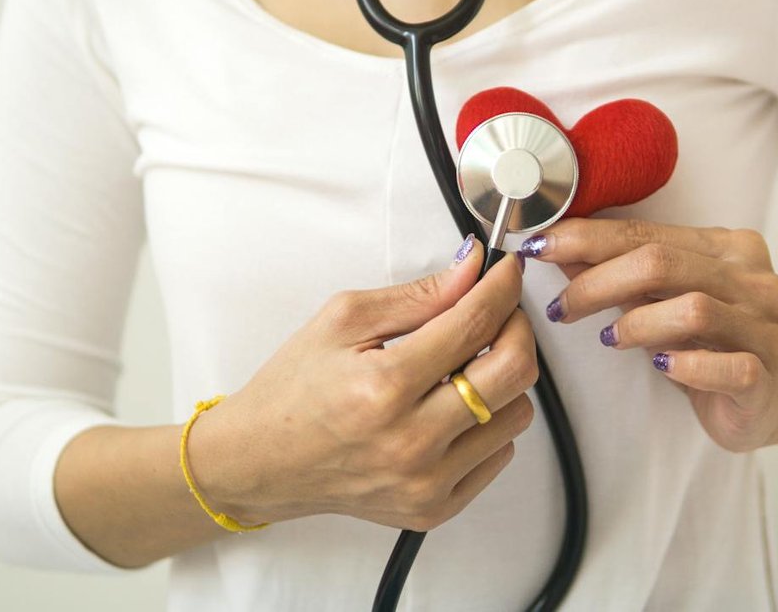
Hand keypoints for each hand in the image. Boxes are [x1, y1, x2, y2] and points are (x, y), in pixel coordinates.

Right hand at [185, 237, 537, 530]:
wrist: (260, 461)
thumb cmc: (294, 390)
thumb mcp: (343, 321)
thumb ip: (418, 295)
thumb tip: (472, 269)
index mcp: (385, 385)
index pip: (475, 323)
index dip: (501, 288)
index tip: (506, 272)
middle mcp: (411, 440)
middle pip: (514, 371)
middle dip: (517, 328)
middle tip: (498, 312)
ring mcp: (426, 481)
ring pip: (516, 414)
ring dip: (503, 379)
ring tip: (465, 365)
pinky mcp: (434, 507)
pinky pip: (500, 455)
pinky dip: (489, 423)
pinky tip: (452, 408)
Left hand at [520, 218, 777, 452]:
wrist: (775, 395)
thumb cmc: (713, 342)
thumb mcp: (664, 300)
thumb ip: (620, 274)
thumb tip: (559, 250)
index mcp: (727, 247)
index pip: (646, 233)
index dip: (587, 238)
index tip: (540, 247)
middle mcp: (752, 279)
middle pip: (663, 264)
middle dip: (598, 282)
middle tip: (563, 306)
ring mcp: (765, 326)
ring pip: (693, 310)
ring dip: (637, 323)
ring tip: (610, 338)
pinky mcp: (766, 376)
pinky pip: (727, 366)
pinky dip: (686, 366)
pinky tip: (661, 366)